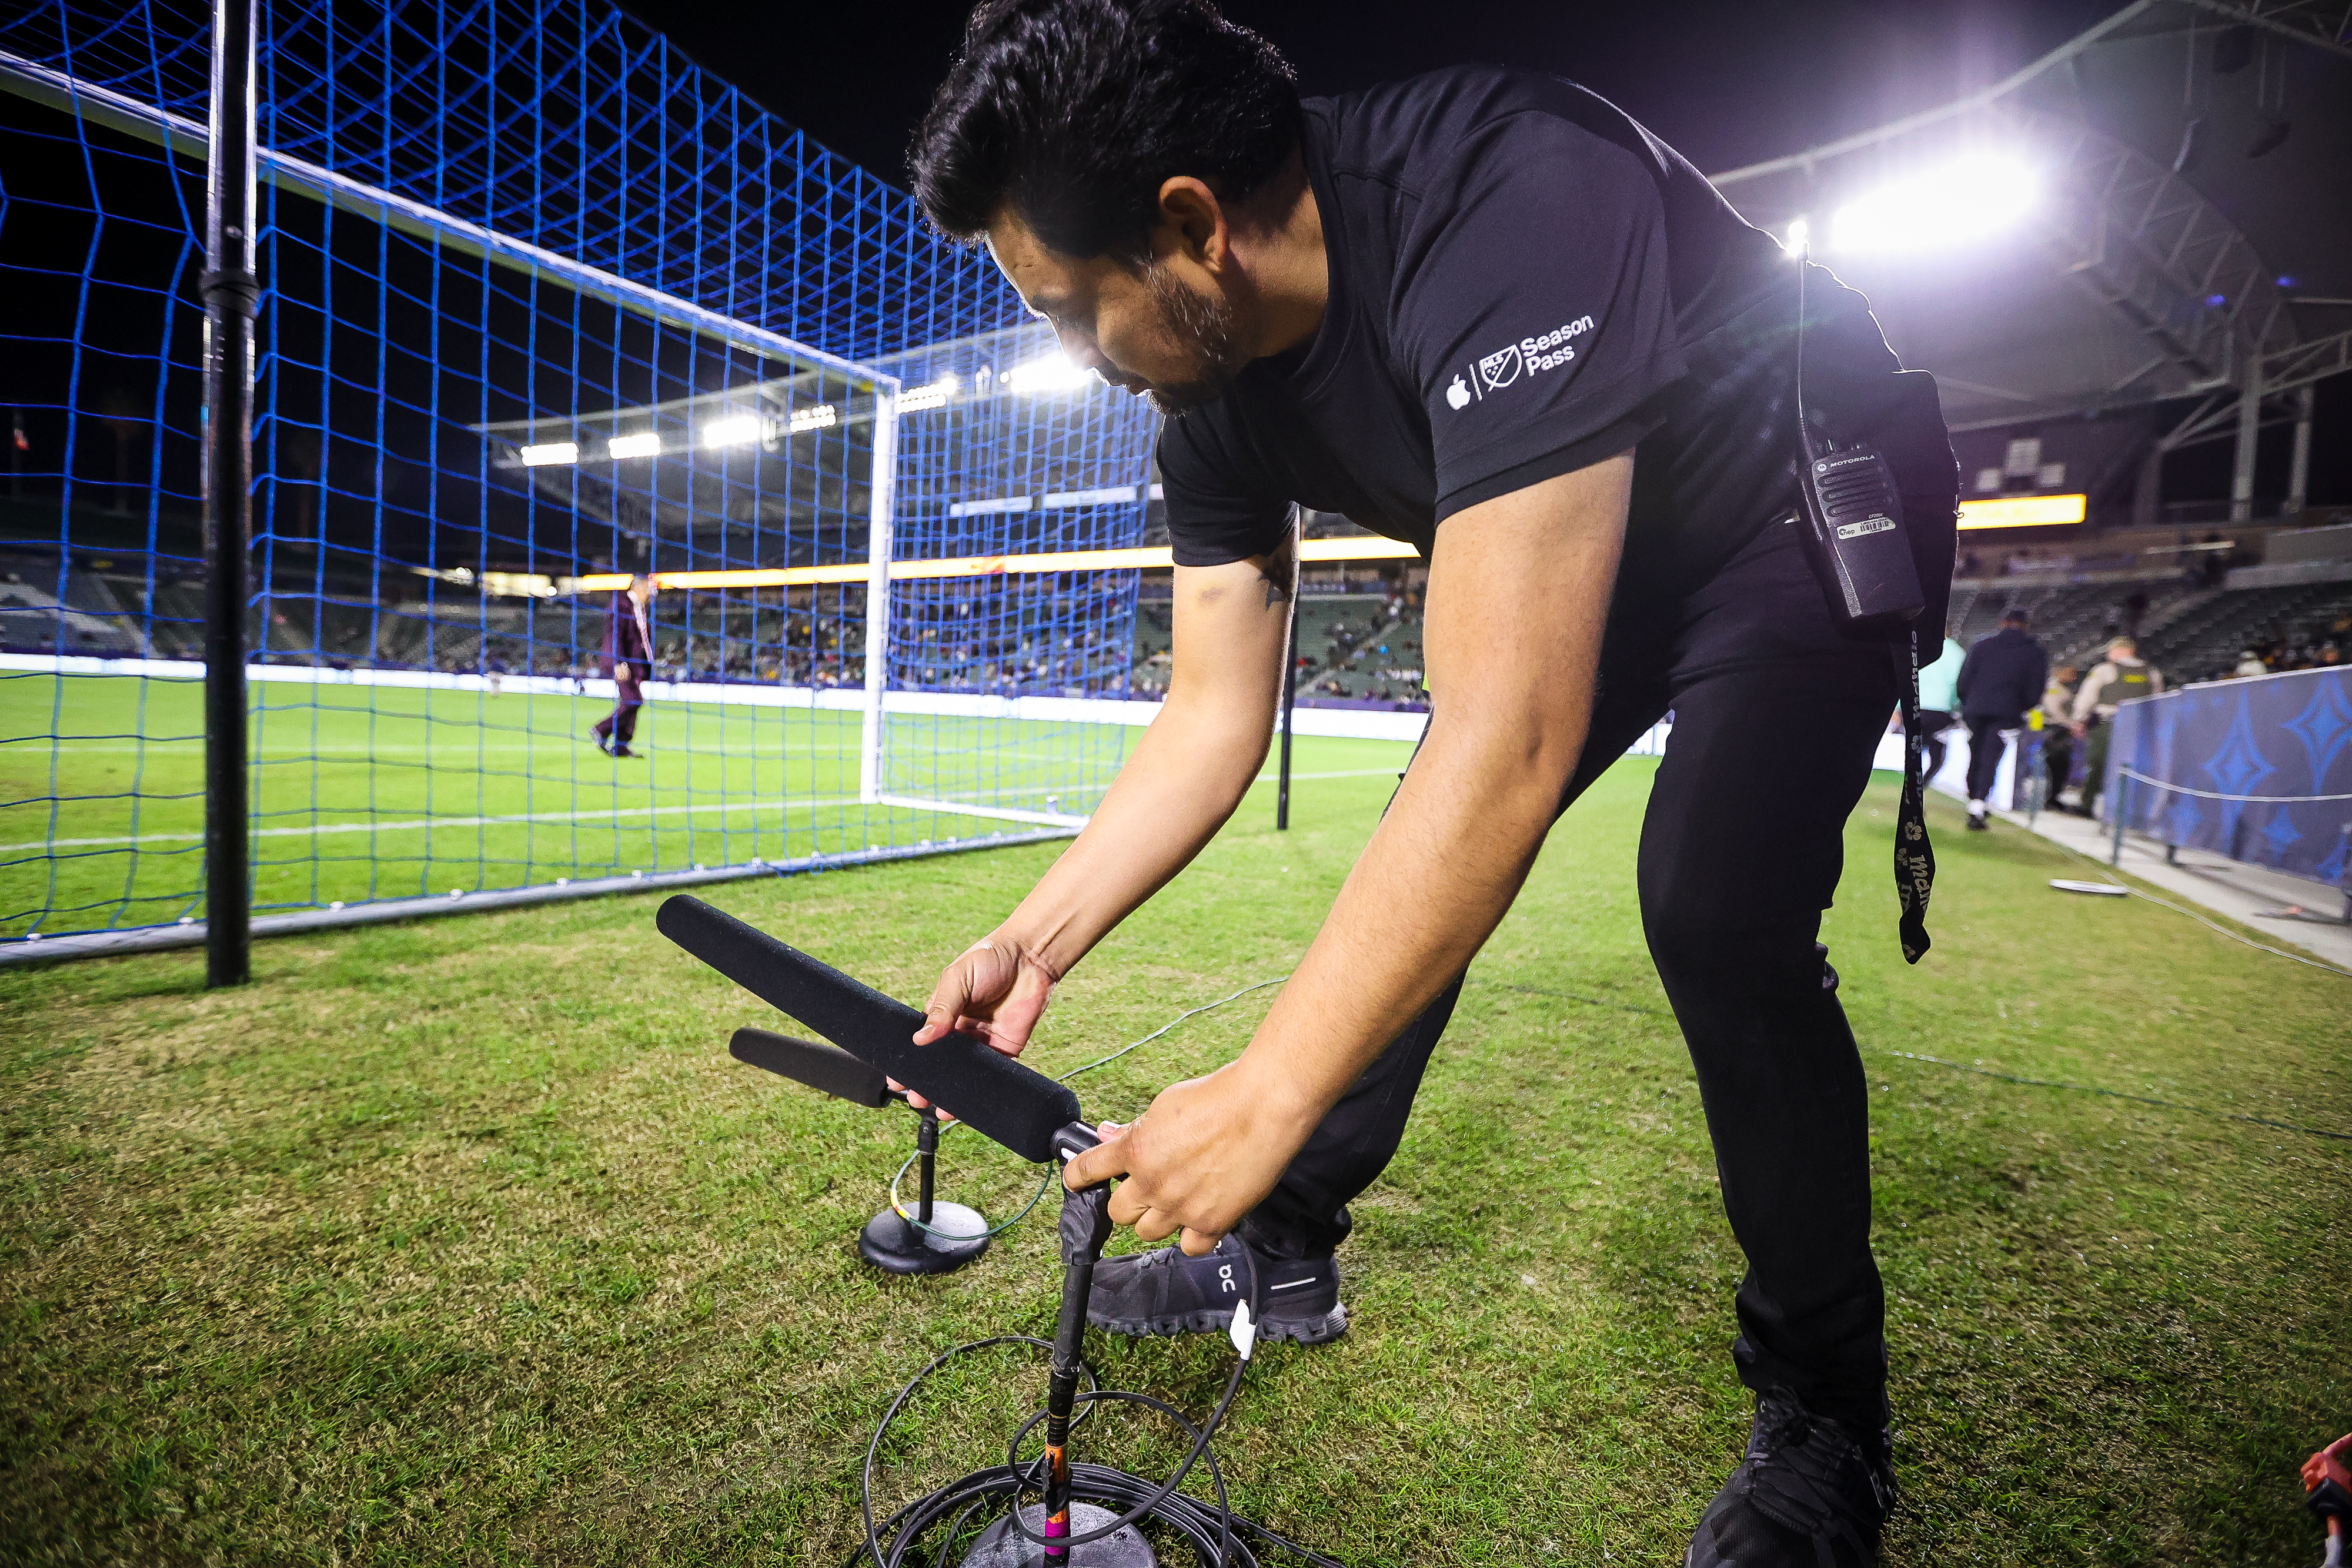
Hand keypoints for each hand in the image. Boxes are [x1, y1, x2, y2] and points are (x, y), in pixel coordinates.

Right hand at [897, 935, 1059, 1114]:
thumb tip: (921, 1039)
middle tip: (917, 1099)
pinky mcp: (1006, 1048)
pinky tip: (972, 1099)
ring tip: (942, 1108)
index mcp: (944, 1013)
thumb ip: (941, 1009)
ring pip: (965, 1073)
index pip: (923, 1042)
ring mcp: (983, 1041)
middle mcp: (961, 1030)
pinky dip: (983, 1087)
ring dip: (953, 1091)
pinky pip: (994, 1073)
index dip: (911, 1060)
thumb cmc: (989, 959)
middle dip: (928, 1082)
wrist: (1031, 956)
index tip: (897, 1078)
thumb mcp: (957, 979)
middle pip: (942, 1063)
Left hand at [1062, 1060, 1318, 1256]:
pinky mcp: (1211, 1223)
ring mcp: (1180, 1207)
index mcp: (1135, 1150)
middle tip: (1147, 1187)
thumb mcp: (1165, 1104)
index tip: (1078, 1180)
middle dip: (1128, 1200)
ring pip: (1147, 1232)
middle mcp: (1152, 1183)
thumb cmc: (1219, 1098)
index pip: (1086, 1171)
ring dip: (1157, 1219)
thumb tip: (1108, 1134)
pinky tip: (1200, 1217)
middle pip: (1118, 1212)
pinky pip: (1189, 1247)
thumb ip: (1135, 1129)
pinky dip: (1191, 1236)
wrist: (1264, 1107)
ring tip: (1177, 1200)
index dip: (1077, 1178)